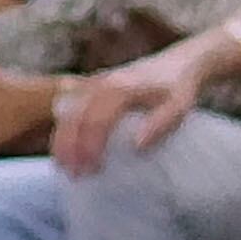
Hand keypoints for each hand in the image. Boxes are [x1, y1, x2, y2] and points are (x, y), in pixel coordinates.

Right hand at [49, 42, 206, 177]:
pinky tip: (65, 151)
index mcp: (120, 89)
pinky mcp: (88, 86)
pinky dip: (62, 131)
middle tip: (75, 175)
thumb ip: (159, 125)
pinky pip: (67, 108)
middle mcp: (100, 83)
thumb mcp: (178, 108)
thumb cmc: (177, 90)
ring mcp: (91, 83)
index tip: (93, 169)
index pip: (96, 120)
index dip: (91, 146)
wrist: (177, 64)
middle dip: (69, 148)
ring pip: (66, 114)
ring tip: (65, 168)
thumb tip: (136, 147)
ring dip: (62, 142)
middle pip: (73, 118)